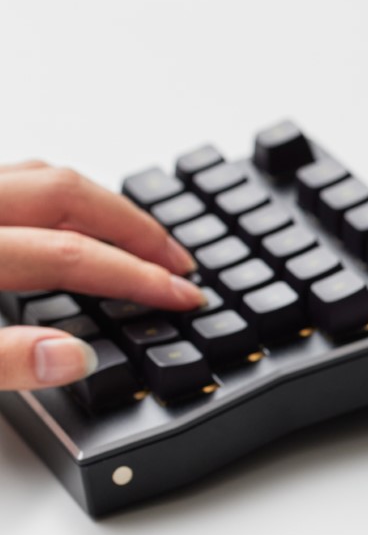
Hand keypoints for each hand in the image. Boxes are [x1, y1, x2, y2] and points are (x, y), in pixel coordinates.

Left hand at [0, 161, 202, 389]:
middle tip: (177, 261)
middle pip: (65, 194)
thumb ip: (1, 360)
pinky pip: (13, 178)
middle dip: (134, 228)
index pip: (69, 255)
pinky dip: (55, 196)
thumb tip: (74, 358)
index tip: (182, 296)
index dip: (135, 277)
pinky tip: (67, 222)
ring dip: (98, 205)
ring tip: (137, 237)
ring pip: (38, 175)